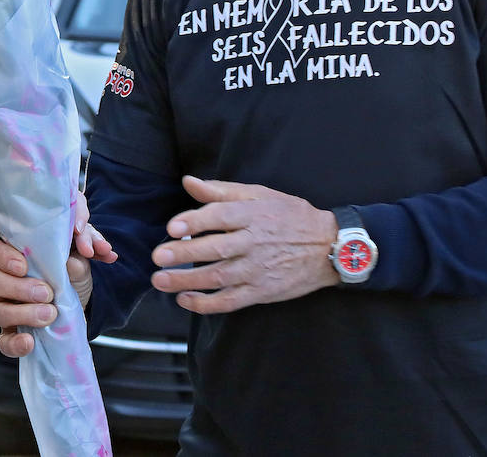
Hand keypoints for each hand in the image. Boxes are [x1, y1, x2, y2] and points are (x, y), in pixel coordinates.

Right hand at [0, 194, 117, 358]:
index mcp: (17, 249)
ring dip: (21, 312)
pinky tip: (30, 341)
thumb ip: (86, 240)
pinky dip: (14, 343)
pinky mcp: (15, 330)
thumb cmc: (74, 267)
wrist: (85, 299)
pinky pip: (4, 340)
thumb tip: (86, 247)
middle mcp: (6, 275)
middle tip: (45, 291)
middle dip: (16, 284)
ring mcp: (7, 304)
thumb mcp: (83, 249)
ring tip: (50, 313)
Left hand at [150, 176, 338, 314]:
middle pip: (215, 250)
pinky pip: (230, 301)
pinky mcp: (261, 292)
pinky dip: (206, 304)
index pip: (219, 217)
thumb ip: (221, 190)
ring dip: (186, 281)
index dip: (194, 222)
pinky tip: (185, 300)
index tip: (172, 227)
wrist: (329, 247)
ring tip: (160, 280)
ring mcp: (257, 270)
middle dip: (183, 254)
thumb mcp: (260, 195)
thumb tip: (188, 182)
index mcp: (252, 215)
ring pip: (218, 278)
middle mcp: (253, 243)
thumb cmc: (290, 216)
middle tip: (158, 257)